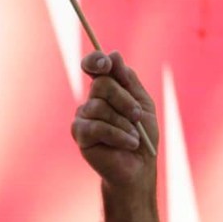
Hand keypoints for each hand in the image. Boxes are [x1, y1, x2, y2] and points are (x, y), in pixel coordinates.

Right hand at [73, 51, 160, 188]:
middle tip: (137, 116)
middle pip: (101, 85)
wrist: (139, 167)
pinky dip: (118, 135)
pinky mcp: (80, 134)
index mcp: (106, 89)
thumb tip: (113, 54)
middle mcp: (92, 100)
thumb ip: (128, 80)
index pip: (94, 66)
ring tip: (134, 137)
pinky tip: (130, 143)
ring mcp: (83, 117)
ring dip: (124, 123)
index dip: (96, 60)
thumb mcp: (143, 104)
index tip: (106, 64)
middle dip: (124, 100)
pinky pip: (97, 127)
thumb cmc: (142, 135)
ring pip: (100, 107)